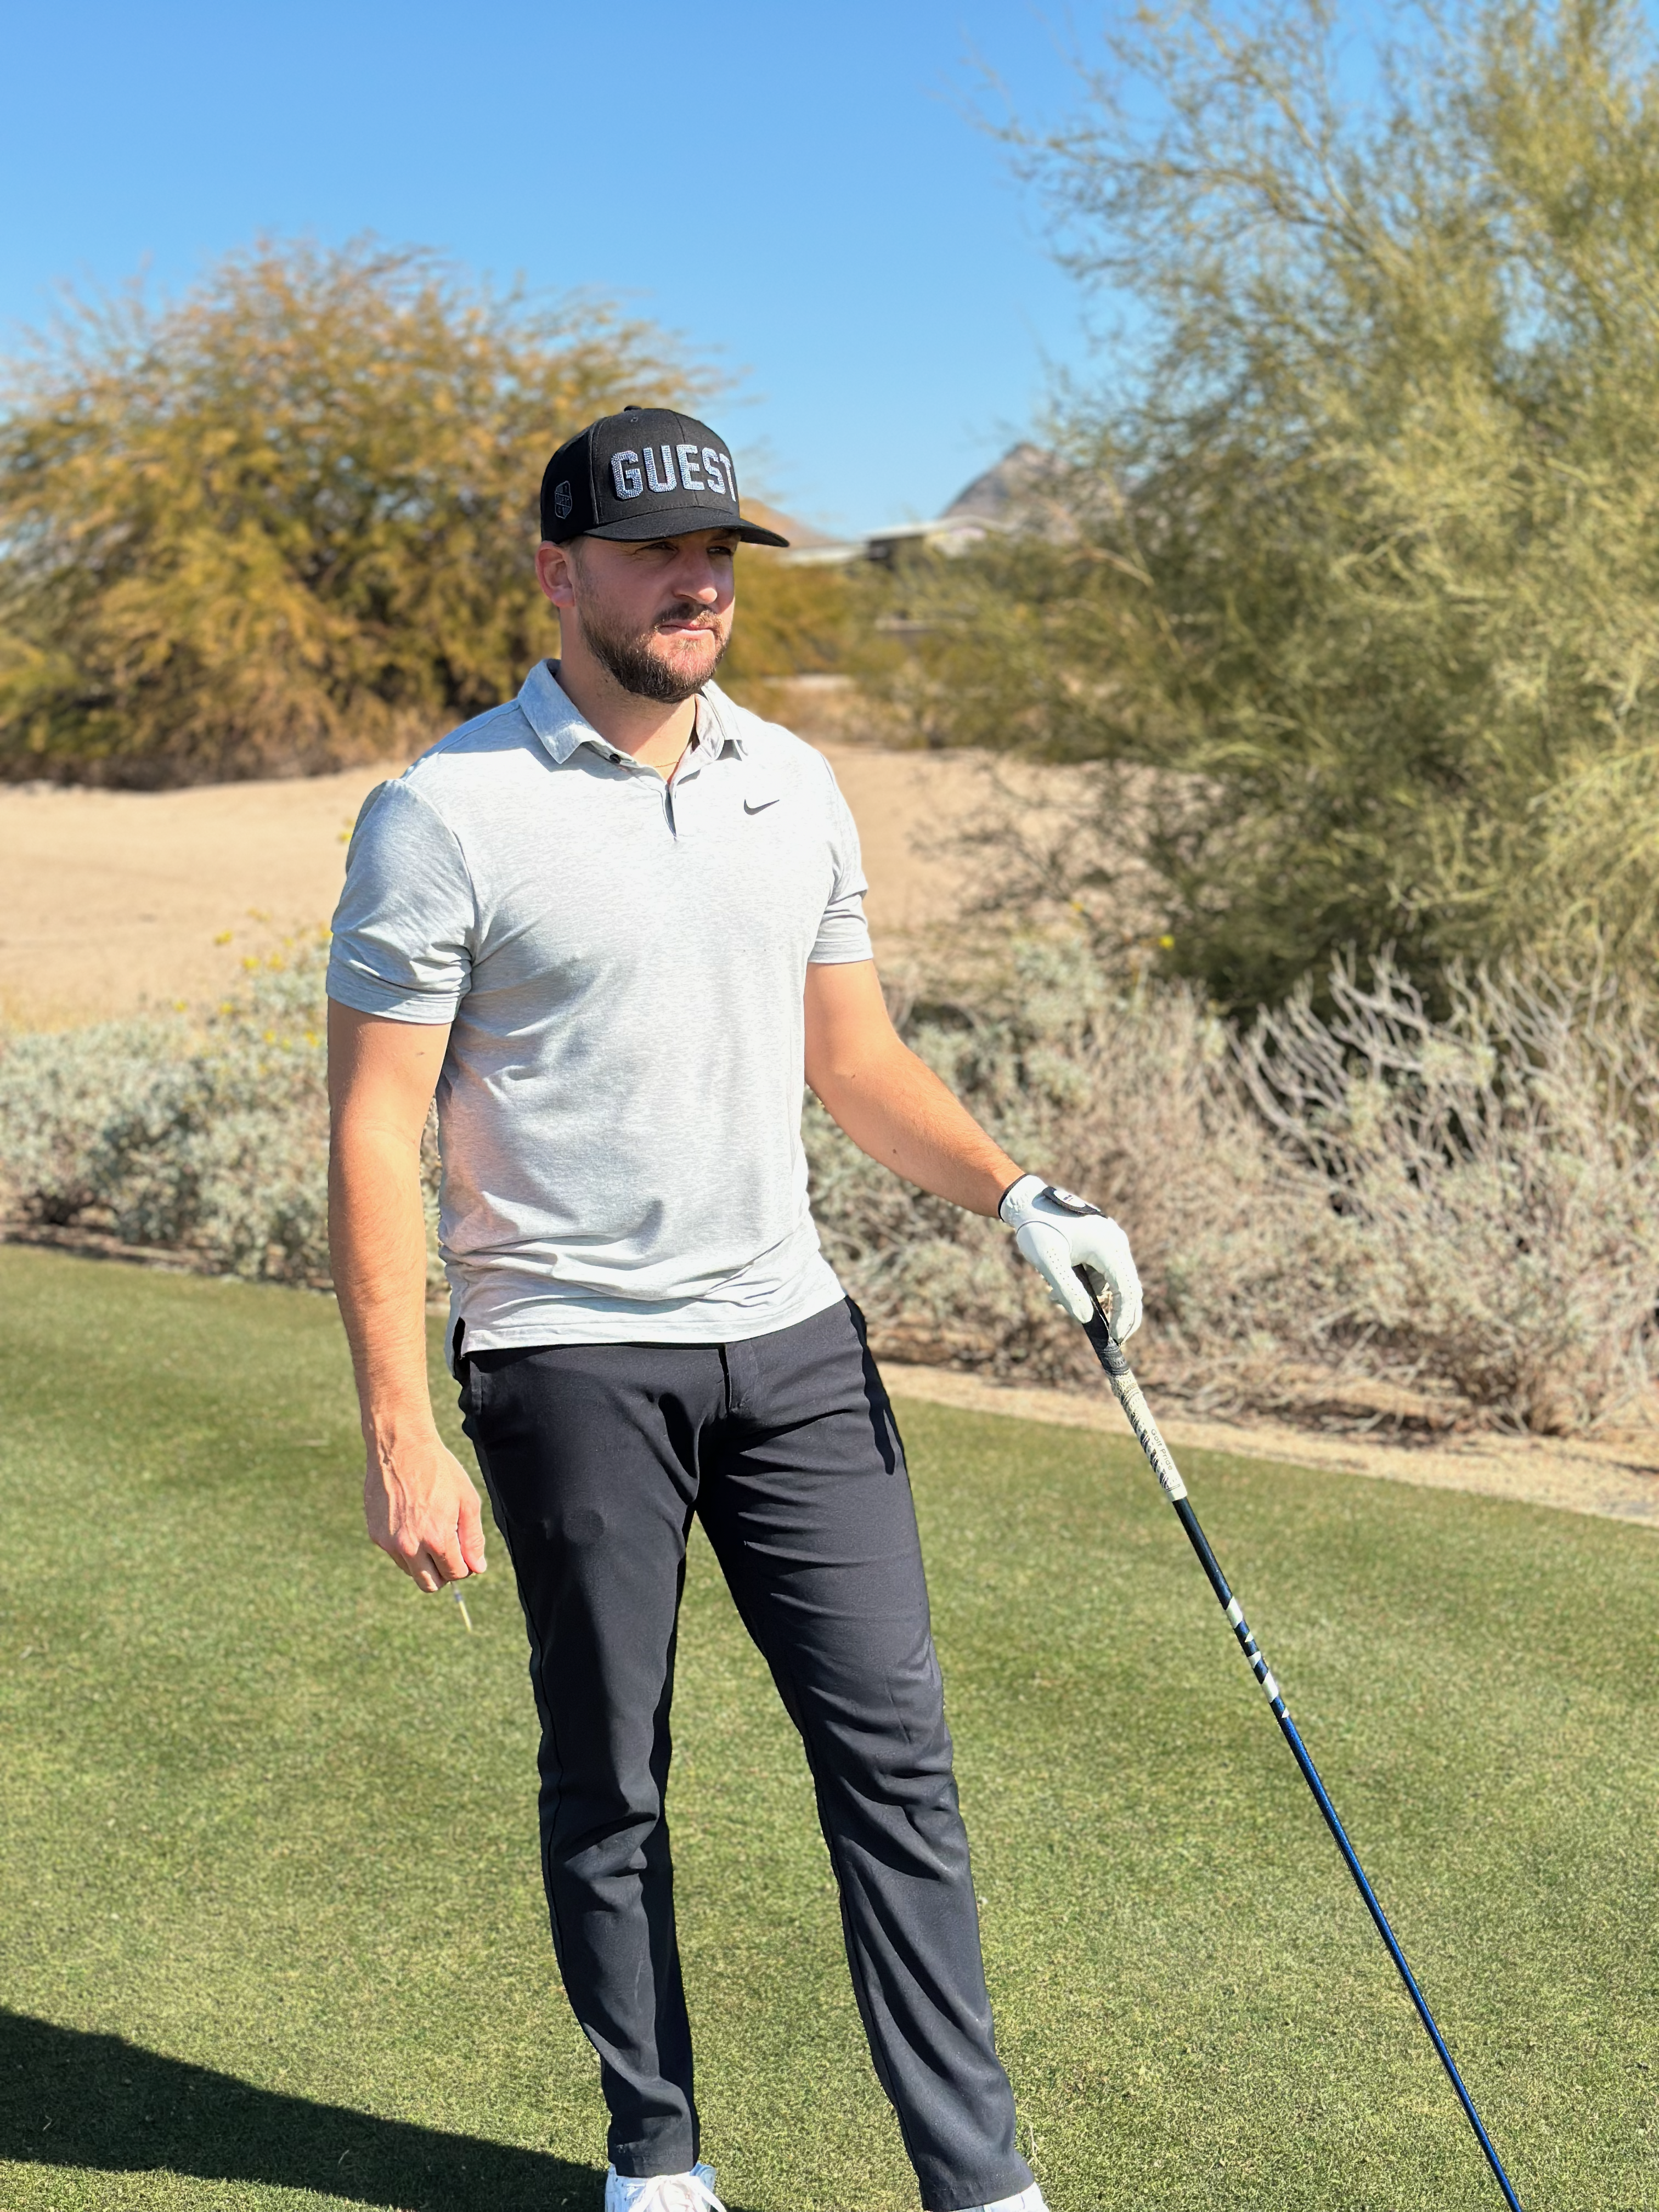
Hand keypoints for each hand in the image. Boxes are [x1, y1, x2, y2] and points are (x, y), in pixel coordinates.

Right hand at [363, 1425, 487, 1592]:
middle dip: (444, 1572)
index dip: (464, 1565)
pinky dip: (406, 1547)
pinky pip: (395, 1555)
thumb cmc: (439, 1471)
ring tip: (430, 1529)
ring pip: (412, 1572)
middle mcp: (411, 1546)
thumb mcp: (467, 1501)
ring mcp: (390, 1543)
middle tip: (449, 1549)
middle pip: (431, 1584)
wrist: (401, 1447)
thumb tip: (477, 1568)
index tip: (464, 1551)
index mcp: (437, 1539)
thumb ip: (473, 1538)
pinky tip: (412, 1521)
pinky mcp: (376, 1536)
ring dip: (424, 1561)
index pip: (455, 1574)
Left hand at [999, 1174, 1143, 1340]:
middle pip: (1129, 1288)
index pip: (1127, 1290)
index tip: (1115, 1339)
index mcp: (1109, 1247)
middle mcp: (1116, 1244)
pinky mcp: (1101, 1246)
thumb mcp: (1048, 1261)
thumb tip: (1086, 1319)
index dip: (1124, 1317)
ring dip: (1091, 1300)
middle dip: (1118, 1315)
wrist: (1028, 1201)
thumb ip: (1067, 1290)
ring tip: (1054, 1299)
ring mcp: (1110, 1244)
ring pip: (1111, 1284)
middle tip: (1109, 1339)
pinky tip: (1056, 1289)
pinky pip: (1101, 1274)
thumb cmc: (1037, 1228)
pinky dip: (1085, 1287)